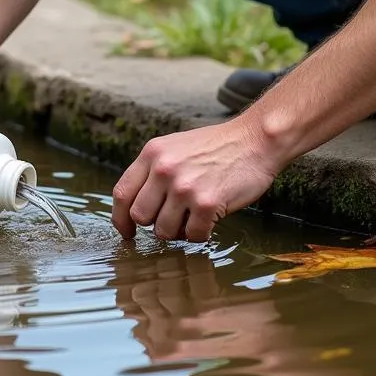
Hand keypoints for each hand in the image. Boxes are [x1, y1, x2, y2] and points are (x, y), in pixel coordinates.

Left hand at [111, 119, 281, 241]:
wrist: (254, 140)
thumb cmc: (217, 147)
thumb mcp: (175, 147)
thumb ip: (153, 170)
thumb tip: (134, 205)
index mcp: (152, 153)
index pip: (122, 194)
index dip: (120, 219)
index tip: (128, 232)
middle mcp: (163, 169)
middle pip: (140, 217)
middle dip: (154, 224)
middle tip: (173, 220)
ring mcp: (184, 186)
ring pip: (164, 231)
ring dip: (179, 231)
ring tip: (194, 216)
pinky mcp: (206, 203)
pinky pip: (192, 236)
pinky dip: (201, 233)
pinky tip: (210, 219)